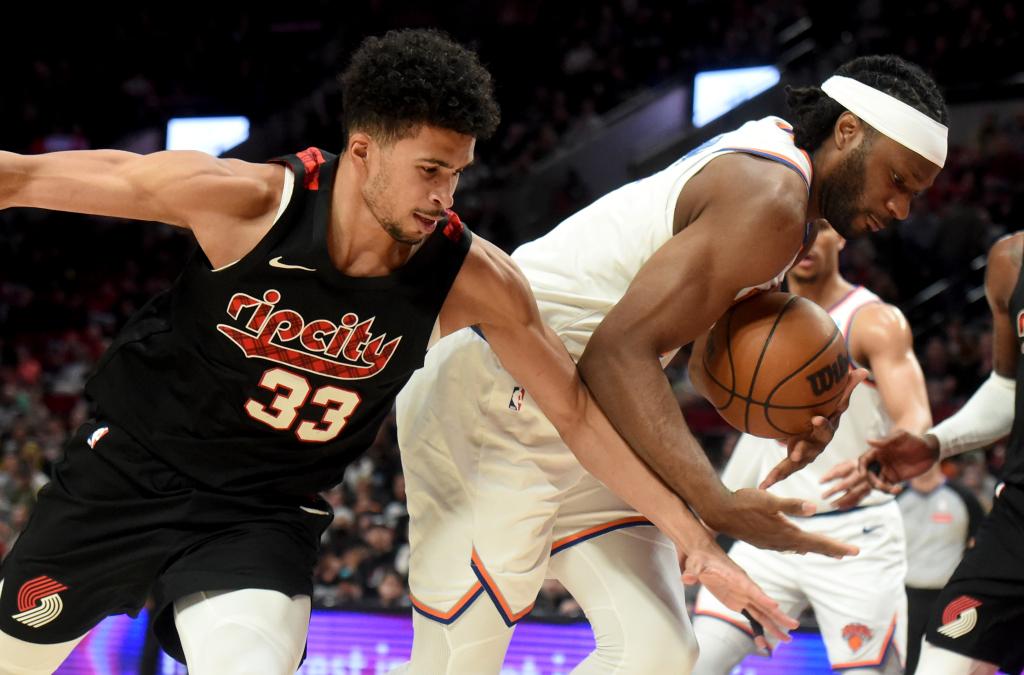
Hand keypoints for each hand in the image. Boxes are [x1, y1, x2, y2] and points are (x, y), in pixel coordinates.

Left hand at [681, 540, 797, 648]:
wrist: (704, 555)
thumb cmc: (701, 558)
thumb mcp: (695, 564)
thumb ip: (692, 571)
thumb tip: (686, 578)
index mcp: (737, 578)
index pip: (752, 589)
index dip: (763, 598)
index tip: (775, 607)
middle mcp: (744, 588)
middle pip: (764, 603)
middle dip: (778, 615)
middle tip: (793, 626)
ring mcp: (743, 595)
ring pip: (761, 612)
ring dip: (773, 625)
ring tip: (787, 639)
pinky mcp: (738, 601)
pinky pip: (752, 616)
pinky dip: (759, 628)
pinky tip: (764, 641)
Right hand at [704, 488, 858, 557]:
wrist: (719, 511)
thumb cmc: (743, 502)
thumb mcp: (768, 499)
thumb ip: (791, 504)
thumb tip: (814, 507)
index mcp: (786, 533)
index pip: (817, 542)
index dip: (837, 546)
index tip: (855, 551)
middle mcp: (781, 542)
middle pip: (811, 547)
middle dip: (830, 549)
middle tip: (848, 552)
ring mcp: (771, 543)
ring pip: (799, 548)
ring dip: (815, 548)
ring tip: (829, 550)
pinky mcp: (763, 541)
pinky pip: (786, 547)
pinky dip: (798, 546)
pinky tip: (798, 546)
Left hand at [760, 368, 868, 488]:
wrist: (816, 431)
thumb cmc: (826, 413)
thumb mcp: (835, 402)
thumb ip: (846, 388)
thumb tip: (863, 370)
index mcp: (825, 431)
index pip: (826, 426)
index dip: (822, 423)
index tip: (815, 418)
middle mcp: (817, 445)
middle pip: (811, 448)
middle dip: (803, 449)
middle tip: (794, 452)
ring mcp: (805, 455)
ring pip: (795, 462)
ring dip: (785, 469)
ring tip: (773, 477)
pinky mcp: (793, 461)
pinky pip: (783, 470)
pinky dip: (773, 478)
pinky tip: (762, 486)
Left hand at [819, 460, 874, 508]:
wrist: (874, 470)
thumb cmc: (855, 467)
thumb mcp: (846, 464)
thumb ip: (835, 470)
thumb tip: (822, 479)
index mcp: (853, 465)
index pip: (839, 471)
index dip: (829, 476)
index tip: (820, 482)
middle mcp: (860, 474)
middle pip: (846, 484)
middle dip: (833, 491)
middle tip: (823, 496)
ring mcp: (866, 484)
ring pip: (852, 494)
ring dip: (841, 501)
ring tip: (832, 505)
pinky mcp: (868, 492)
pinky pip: (858, 500)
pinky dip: (848, 504)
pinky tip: (840, 507)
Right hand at [858, 429, 938, 491]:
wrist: (931, 451)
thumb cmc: (915, 440)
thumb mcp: (901, 437)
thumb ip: (885, 440)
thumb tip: (868, 440)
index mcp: (878, 451)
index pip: (864, 460)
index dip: (860, 467)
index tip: (863, 475)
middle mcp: (880, 461)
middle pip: (868, 474)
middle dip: (872, 481)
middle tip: (881, 485)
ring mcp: (887, 470)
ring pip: (876, 482)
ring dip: (881, 488)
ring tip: (893, 489)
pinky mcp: (895, 478)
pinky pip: (887, 487)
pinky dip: (890, 491)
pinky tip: (898, 490)